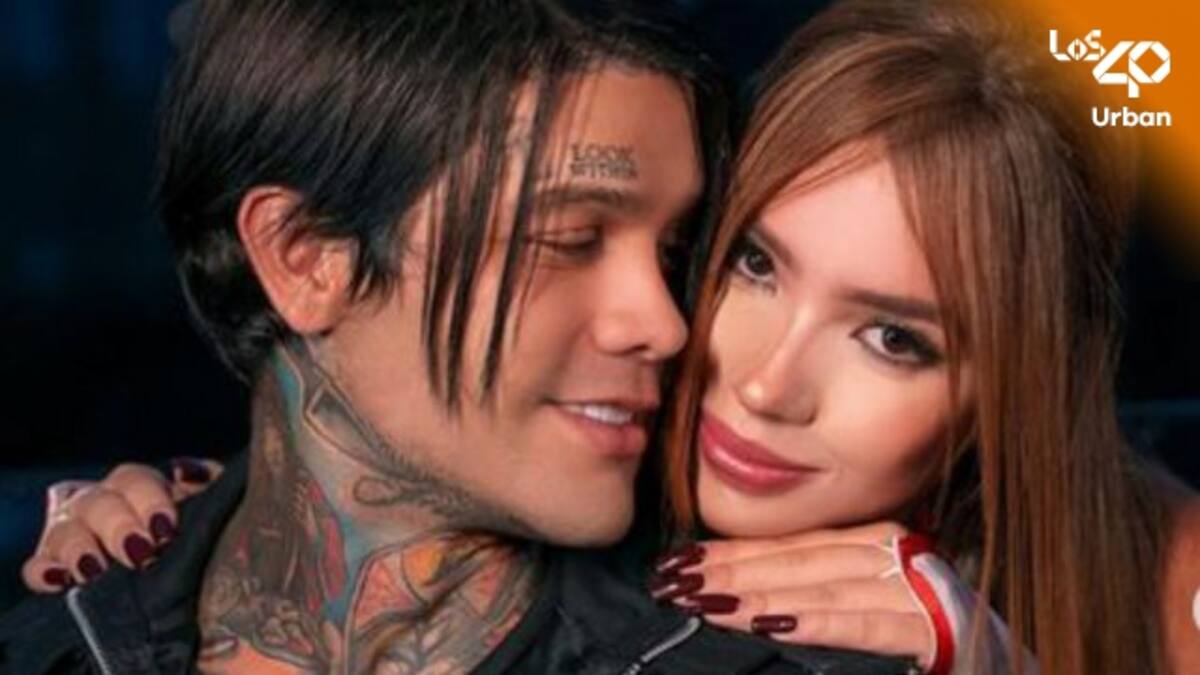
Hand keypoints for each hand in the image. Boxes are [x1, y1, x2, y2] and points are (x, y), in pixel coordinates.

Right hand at [21, 457, 222, 591]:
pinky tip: (59, 580)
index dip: (149, 500)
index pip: (134, 480)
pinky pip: (36, 566)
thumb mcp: (206, 503)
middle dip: (118, 526)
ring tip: (95, 570)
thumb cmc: (189, 527)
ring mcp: (72, 533)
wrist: (166, 561)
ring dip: (79, 548)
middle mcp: (99, 504)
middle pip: (99, 504)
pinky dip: (43, 571)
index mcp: (136, 487)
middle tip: (140, 552)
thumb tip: (183, 470)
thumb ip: (208, 480)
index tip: (166, 528)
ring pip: (65, 532)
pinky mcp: (53, 565)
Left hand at [652, 522, 936, 668]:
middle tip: (674, 581)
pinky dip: (815, 621)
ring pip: (821, 586)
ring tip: (704, 601)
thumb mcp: (871, 601)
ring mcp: (919, 588)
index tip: (679, 560)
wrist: (1002, 665)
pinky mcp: (939, 631)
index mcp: (877, 542)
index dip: (732, 552)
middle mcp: (897, 553)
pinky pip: (865, 624)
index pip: (791, 545)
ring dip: (756, 592)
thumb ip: (821, 591)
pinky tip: (771, 624)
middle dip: (729, 571)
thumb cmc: (931, 637)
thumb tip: (747, 597)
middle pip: (797, 560)